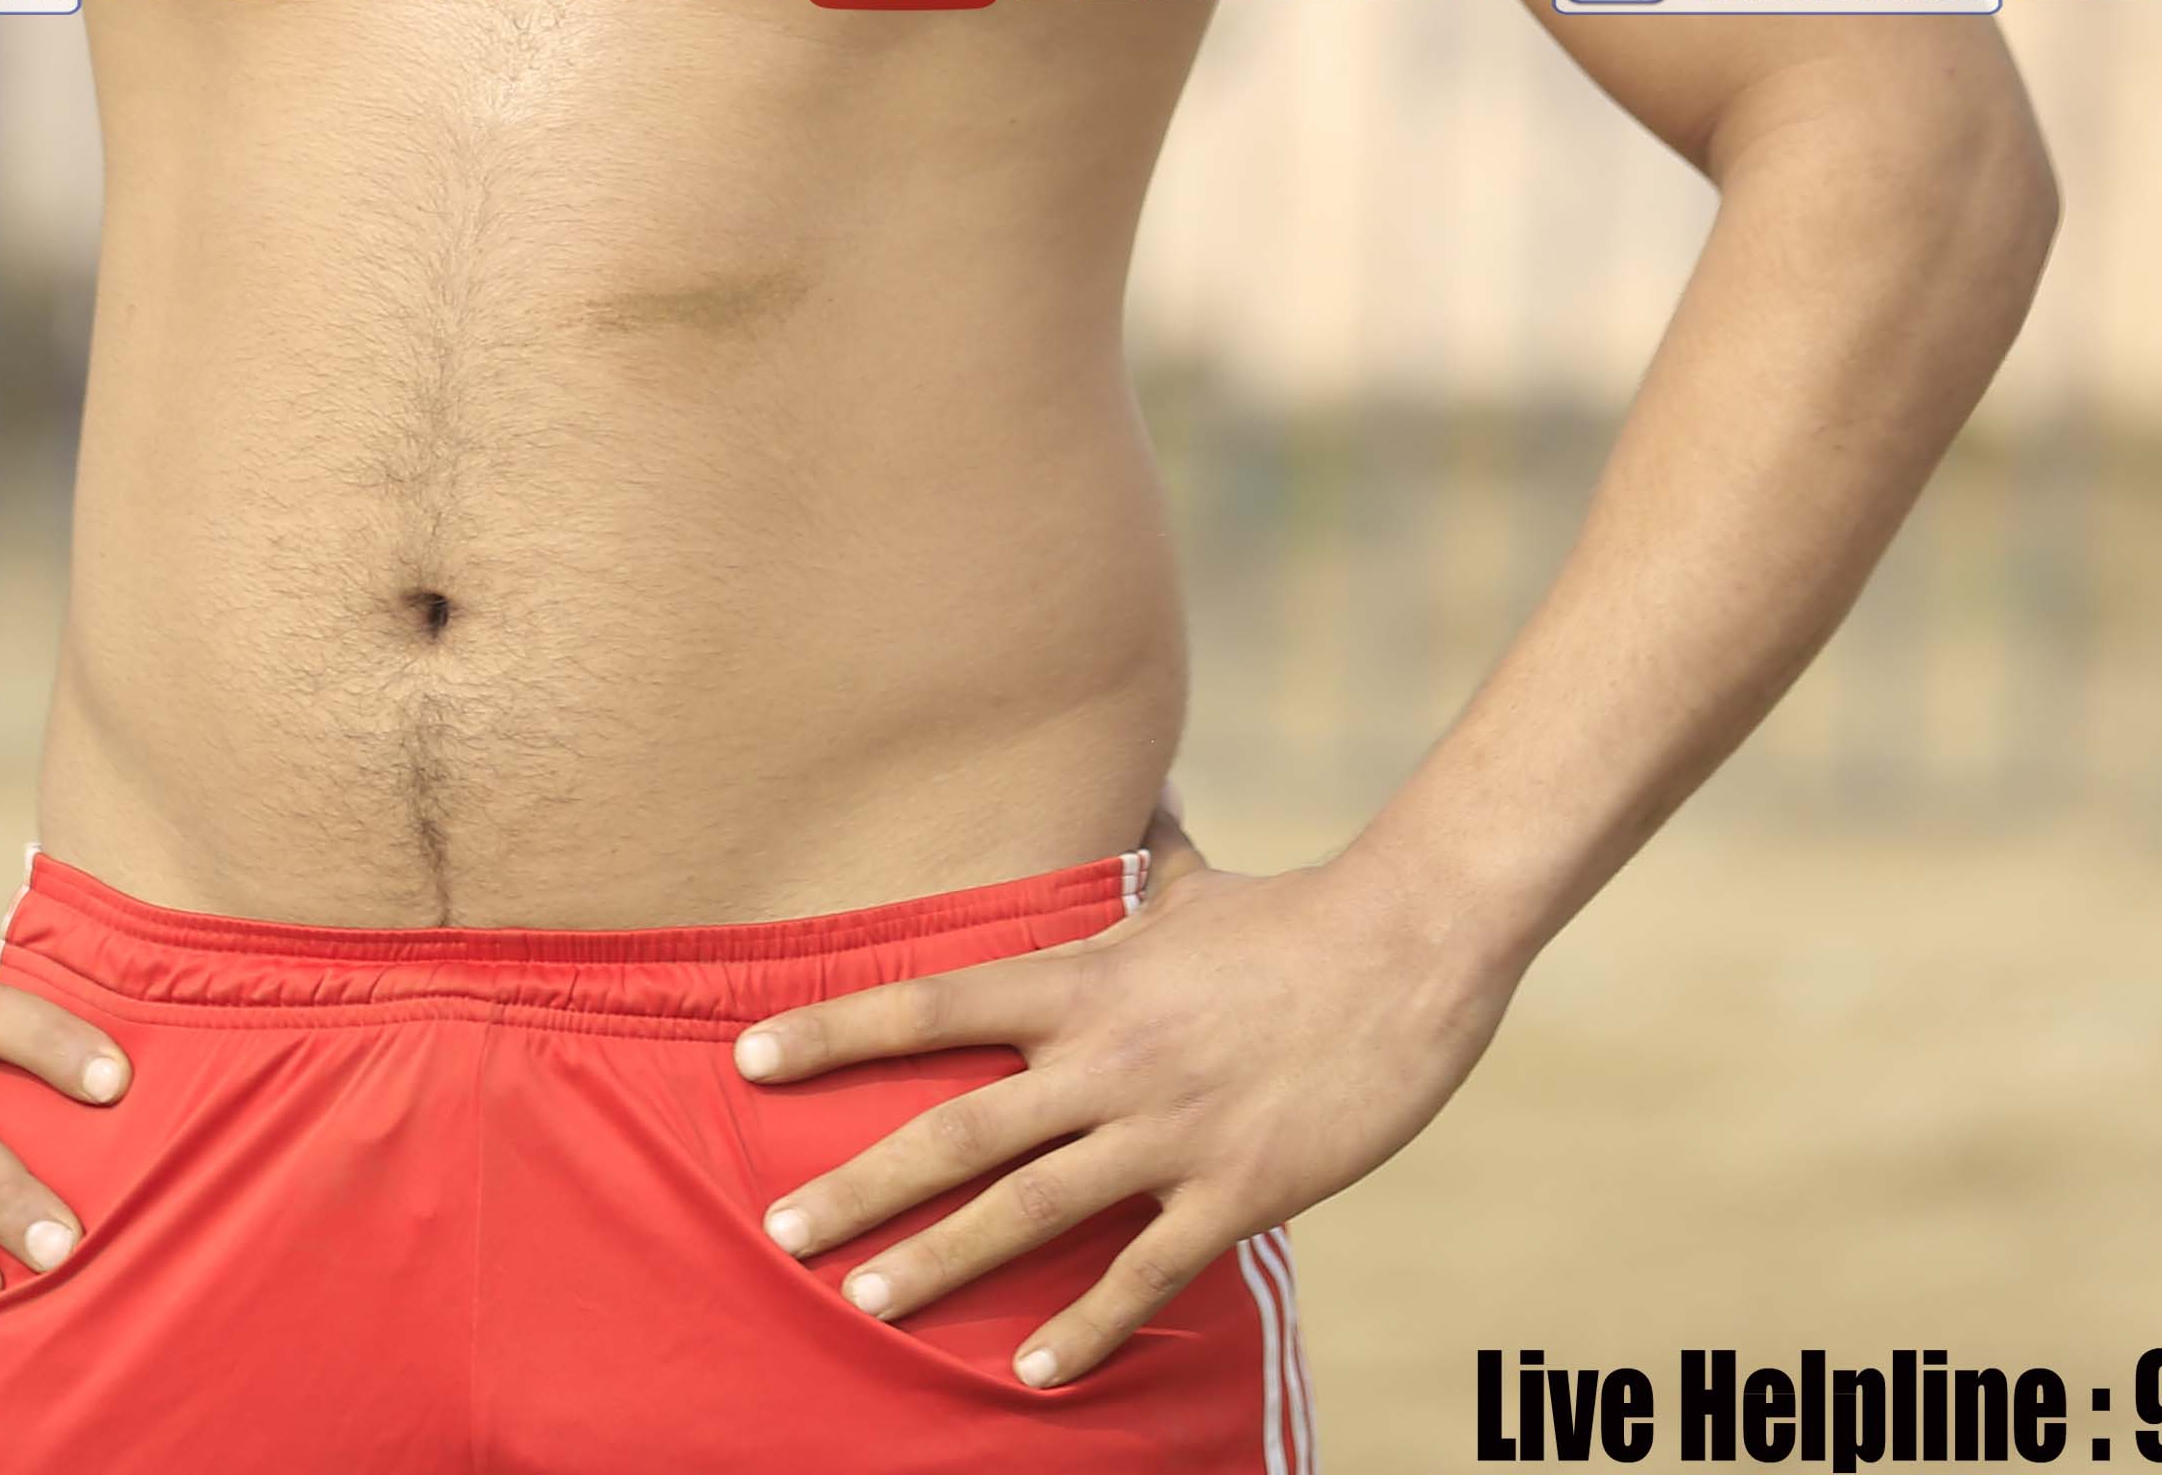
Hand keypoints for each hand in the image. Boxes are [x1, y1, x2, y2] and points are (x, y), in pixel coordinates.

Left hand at [739, 843, 1513, 1389]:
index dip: (837, 1031)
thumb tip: (1132, 788)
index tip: (750, 1059)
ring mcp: (1168, 1129)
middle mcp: (1107, 1058)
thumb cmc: (1296, 915)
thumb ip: (1145, 853)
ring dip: (942, 1260)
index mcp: (1085, 981)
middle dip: (861, 1185)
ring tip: (867, 1303)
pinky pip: (1145, 1271)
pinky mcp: (1236, 1189)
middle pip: (958, 1128)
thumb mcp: (1196, 881)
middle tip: (778, 1231)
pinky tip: (1032, 1373)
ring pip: (1031, 1208)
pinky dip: (1086, 1326)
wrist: (1411, 948)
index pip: (932, 1003)